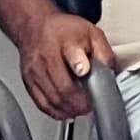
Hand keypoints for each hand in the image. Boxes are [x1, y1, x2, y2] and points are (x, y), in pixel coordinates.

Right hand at [15, 4, 115, 122]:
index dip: (78, 63)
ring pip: (53, 99)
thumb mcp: (91, 33)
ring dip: (70, 109)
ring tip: (82, 109)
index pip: (71, 52)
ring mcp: (35, 70)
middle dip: (80, 101)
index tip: (84, 71)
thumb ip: (104, 52)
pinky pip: (42, 103)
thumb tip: (110, 71)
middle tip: (91, 105)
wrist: (36, 28)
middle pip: (63, 85)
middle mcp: (47, 56)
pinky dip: (56, 111)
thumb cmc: (65, 32)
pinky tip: (66, 110)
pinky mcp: (28, 81)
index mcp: (66, 41)